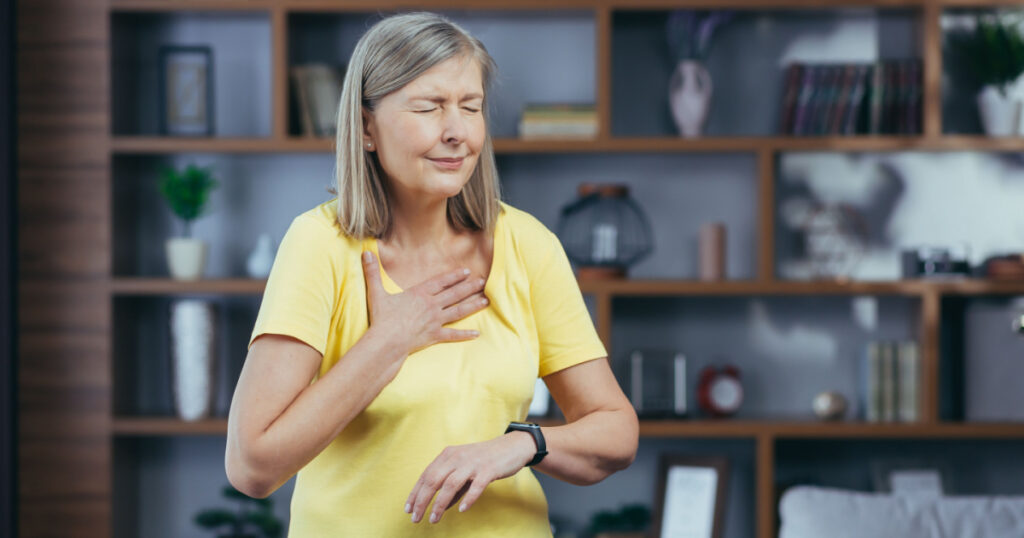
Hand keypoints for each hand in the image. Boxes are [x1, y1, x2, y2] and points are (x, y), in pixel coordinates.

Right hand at [362, 251, 487, 356]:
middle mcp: (431, 306)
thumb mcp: (376, 293)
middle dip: (469, 287)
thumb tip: (365, 252)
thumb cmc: (381, 318)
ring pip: (458, 311)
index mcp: (419, 294)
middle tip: (482, 281)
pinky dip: (465, 335)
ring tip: (485, 300)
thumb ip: (372, 272)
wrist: (386, 342)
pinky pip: (453, 335)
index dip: (454, 276)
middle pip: (454, 294)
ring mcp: (435, 321)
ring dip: (472, 305)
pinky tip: (477, 333)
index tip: (466, 271)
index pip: (440, 282)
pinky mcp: (435, 336)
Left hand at [405, 432, 535, 523]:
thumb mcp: (464, 469)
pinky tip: (463, 510)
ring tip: (433, 519)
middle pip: (434, 480)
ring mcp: (473, 463)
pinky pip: (476, 486)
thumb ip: (452, 487)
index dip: (415, 493)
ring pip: (450, 484)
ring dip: (440, 504)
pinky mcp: (488, 470)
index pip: (426, 475)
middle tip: (415, 518)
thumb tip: (441, 507)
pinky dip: (468, 498)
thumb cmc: (485, 459)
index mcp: (448, 455)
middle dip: (422, 501)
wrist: (512, 446)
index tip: (408, 509)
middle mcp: (457, 457)